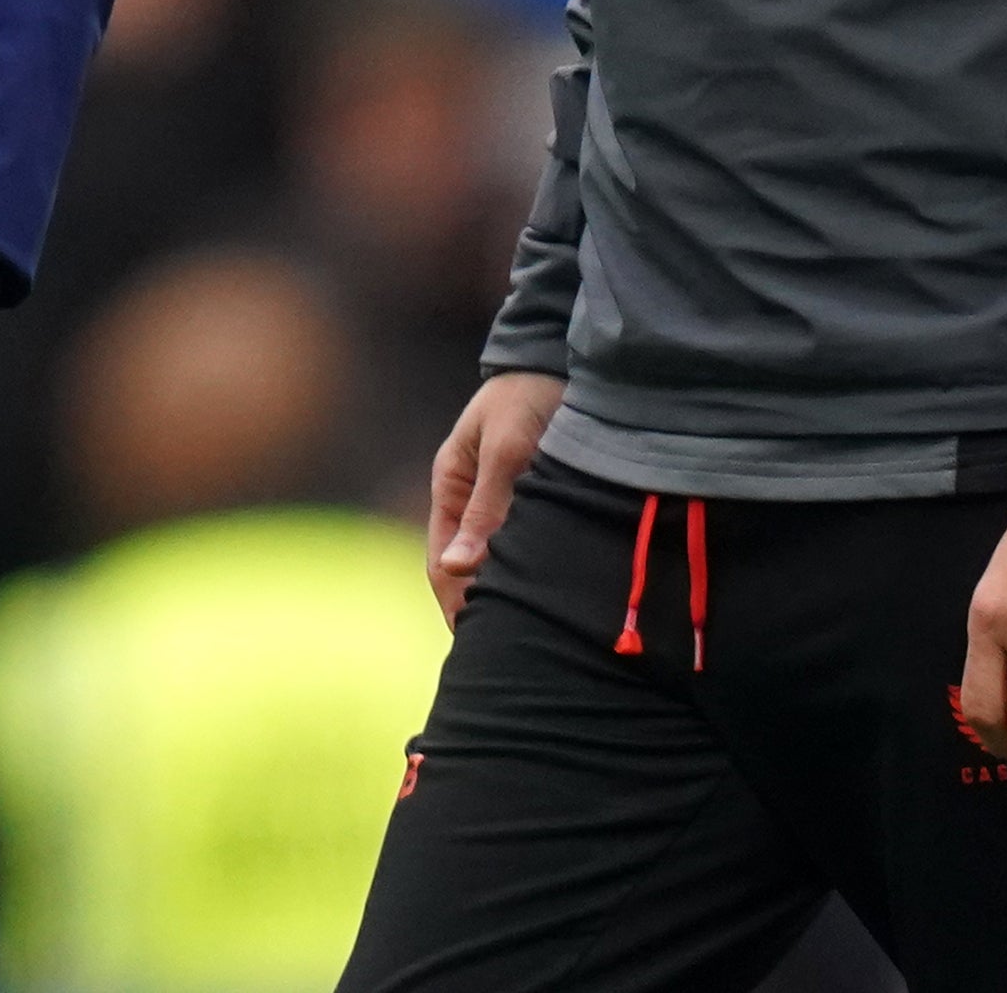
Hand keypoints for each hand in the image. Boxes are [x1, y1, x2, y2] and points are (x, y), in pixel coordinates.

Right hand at [425, 371, 565, 623]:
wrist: (563, 358)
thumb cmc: (528, 396)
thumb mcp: (508, 449)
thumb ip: (487, 508)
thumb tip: (458, 569)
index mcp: (450, 487)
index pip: (442, 563)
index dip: (458, 603)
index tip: (481, 637)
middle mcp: (471, 501)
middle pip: (468, 571)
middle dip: (483, 608)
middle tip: (512, 648)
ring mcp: (501, 503)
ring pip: (498, 563)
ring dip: (511, 592)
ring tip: (537, 631)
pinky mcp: (534, 502)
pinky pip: (526, 548)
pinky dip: (533, 572)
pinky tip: (556, 596)